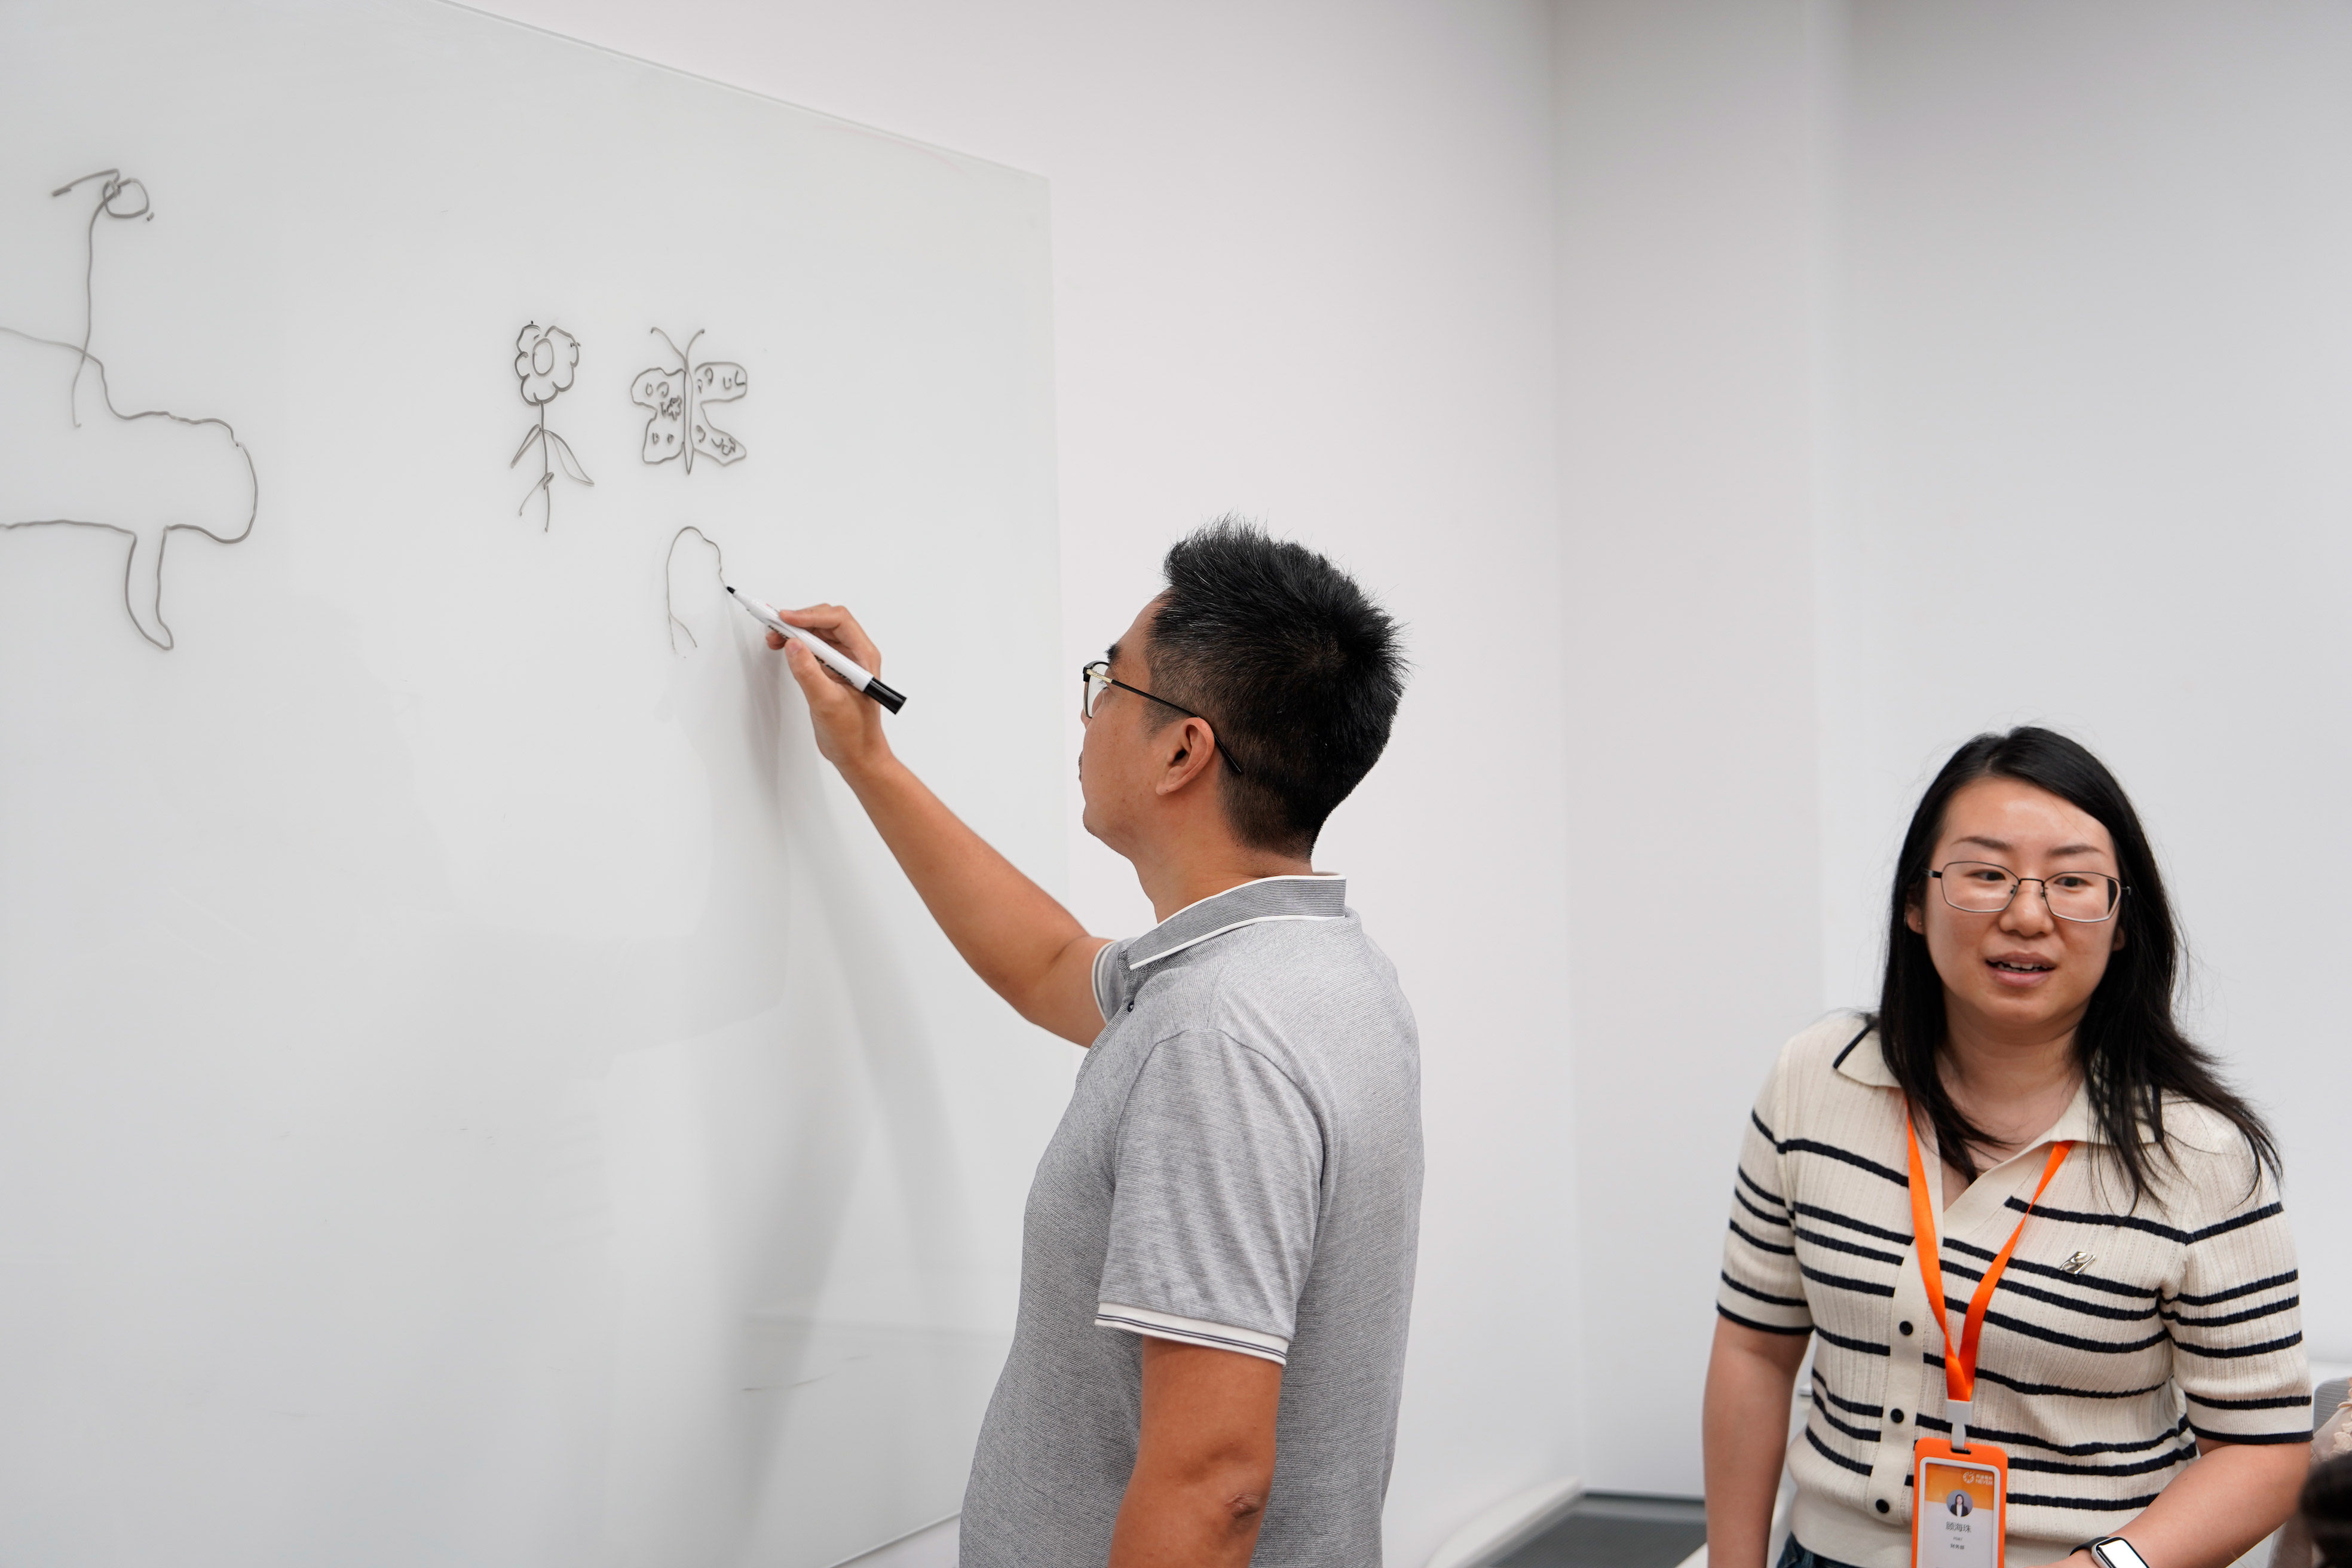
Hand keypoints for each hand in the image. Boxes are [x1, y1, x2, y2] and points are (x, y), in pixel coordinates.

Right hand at [765, 603, 889, 773]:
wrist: (858, 756)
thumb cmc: (854, 734)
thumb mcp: (827, 703)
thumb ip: (809, 672)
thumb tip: (793, 646)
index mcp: (864, 657)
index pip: (839, 621)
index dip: (811, 615)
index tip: (786, 619)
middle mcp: (855, 655)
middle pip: (827, 621)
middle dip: (800, 621)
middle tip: (775, 627)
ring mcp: (843, 662)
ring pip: (818, 633)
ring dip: (796, 631)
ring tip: (774, 637)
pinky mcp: (831, 671)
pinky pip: (814, 648)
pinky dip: (797, 645)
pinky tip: (783, 647)